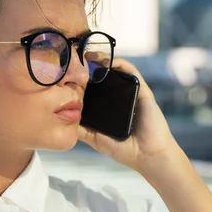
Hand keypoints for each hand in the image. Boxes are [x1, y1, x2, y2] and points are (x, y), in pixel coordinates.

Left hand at [78, 57, 179, 173]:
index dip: (81, 80)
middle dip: (90, 65)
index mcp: (109, 108)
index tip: (67, 74)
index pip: (93, 89)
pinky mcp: (142, 91)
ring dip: (103, 60)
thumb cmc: (126, 150)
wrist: (149, 156)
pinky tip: (108, 61)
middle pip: (104, 76)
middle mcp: (120, 98)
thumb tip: (62, 121)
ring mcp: (131, 93)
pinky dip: (120, 63)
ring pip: (117, 70)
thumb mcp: (96, 139)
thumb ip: (82, 130)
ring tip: (88, 55)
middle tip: (75, 59)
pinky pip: (131, 72)